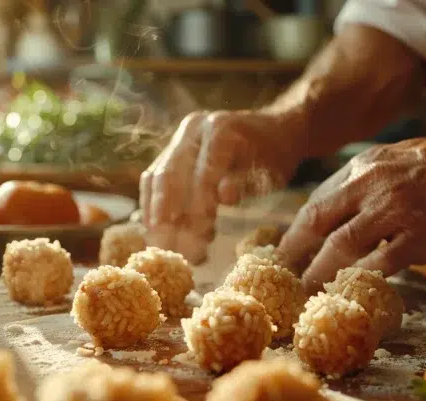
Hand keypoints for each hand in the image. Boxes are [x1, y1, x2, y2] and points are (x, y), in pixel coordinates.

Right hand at [140, 110, 304, 260]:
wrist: (272, 132)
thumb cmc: (274, 157)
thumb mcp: (268, 172)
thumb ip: (244, 183)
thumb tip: (224, 196)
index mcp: (220, 129)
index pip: (202, 173)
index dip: (198, 207)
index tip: (200, 237)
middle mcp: (194, 128)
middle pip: (170, 174)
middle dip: (169, 214)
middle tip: (173, 246)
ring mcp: (180, 137)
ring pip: (156, 176)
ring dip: (155, 212)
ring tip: (163, 242)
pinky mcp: (172, 149)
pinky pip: (154, 177)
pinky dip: (152, 204)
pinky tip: (156, 228)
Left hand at [277, 132, 425, 292]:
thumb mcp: (396, 158)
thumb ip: (366, 182)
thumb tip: (340, 207)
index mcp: (362, 167)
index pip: (317, 201)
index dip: (296, 230)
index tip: (285, 250)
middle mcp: (370, 185)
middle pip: (317, 222)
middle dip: (294, 252)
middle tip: (281, 277)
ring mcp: (394, 210)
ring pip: (342, 247)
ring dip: (320, 273)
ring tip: (308, 293)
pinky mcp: (419, 236)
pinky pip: (381, 264)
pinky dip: (363, 279)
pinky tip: (353, 293)